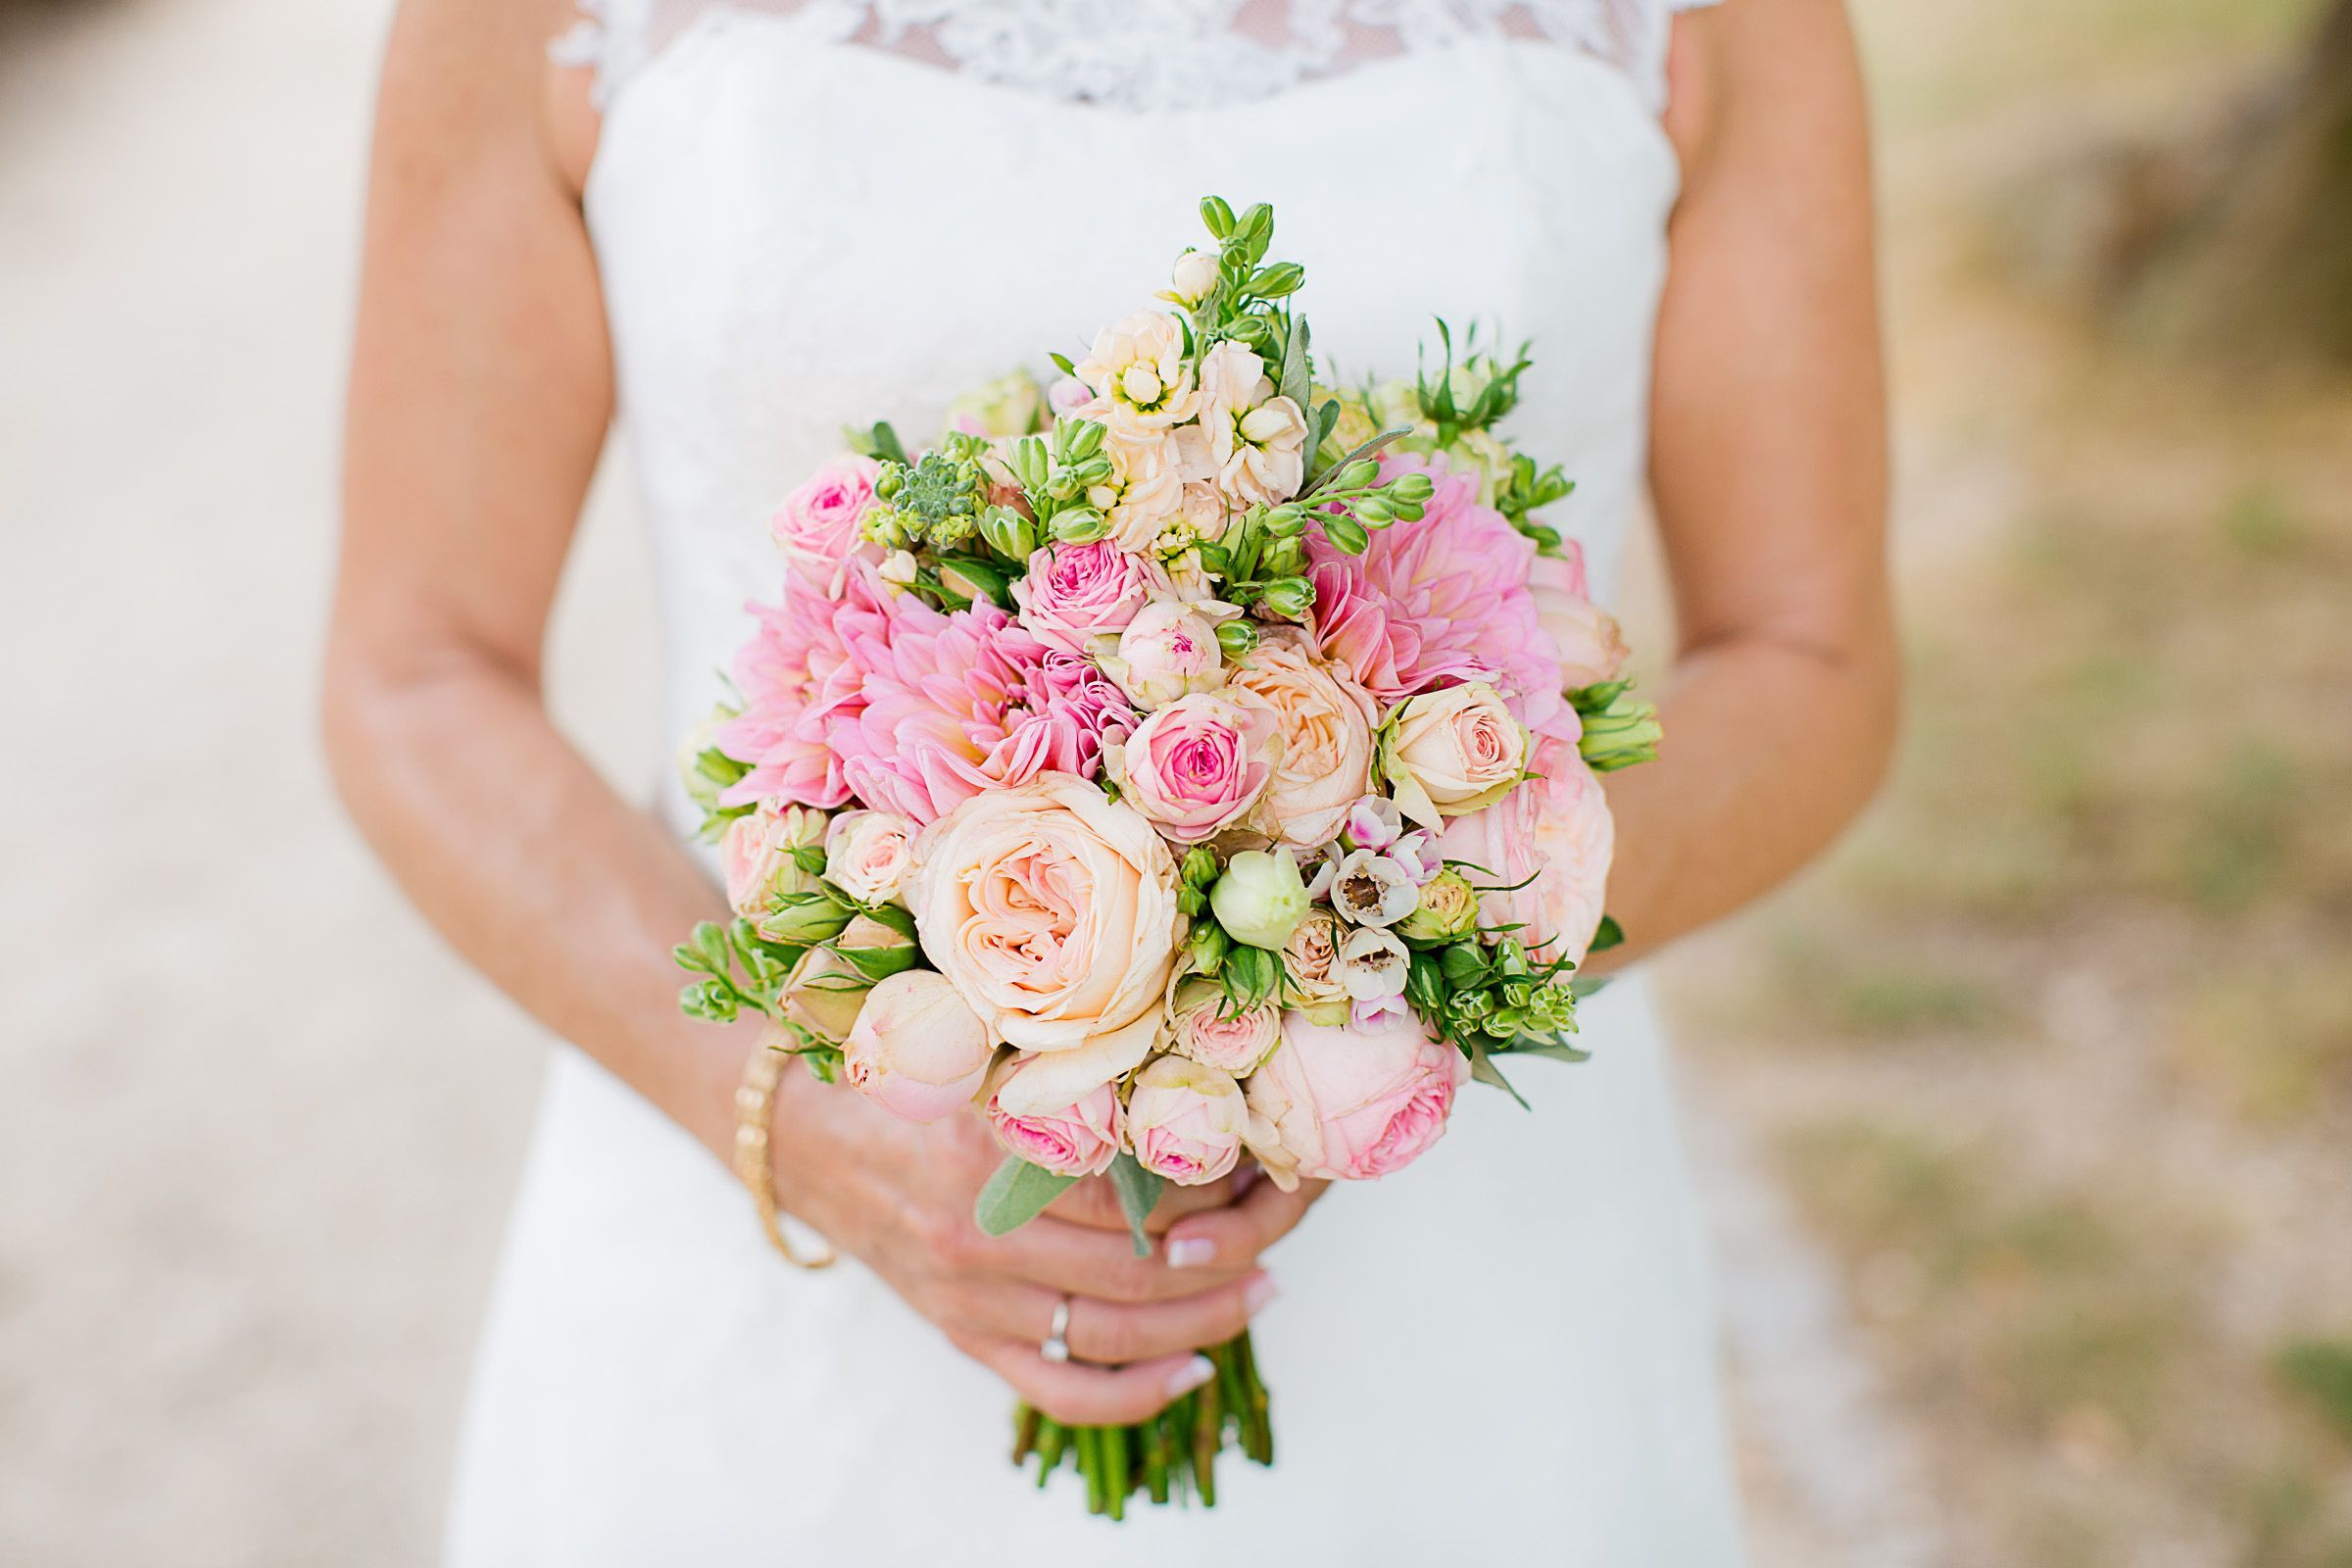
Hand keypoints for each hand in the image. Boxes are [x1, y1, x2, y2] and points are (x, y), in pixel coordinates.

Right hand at [770, 1079, 1323, 1424]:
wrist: (801, 1140)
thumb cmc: (901, 1084)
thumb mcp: (972, 1054)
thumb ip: (1061, 1068)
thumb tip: (1178, 1065)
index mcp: (990, 1153)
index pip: (1135, 1184)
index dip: (1214, 1177)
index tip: (1264, 1157)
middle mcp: (982, 1235)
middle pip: (1140, 1265)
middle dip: (1230, 1251)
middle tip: (1283, 1228)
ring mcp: (975, 1299)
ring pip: (1116, 1331)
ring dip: (1206, 1317)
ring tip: (1263, 1288)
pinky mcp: (966, 1338)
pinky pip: (1062, 1390)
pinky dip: (1137, 1394)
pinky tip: (1195, 1369)